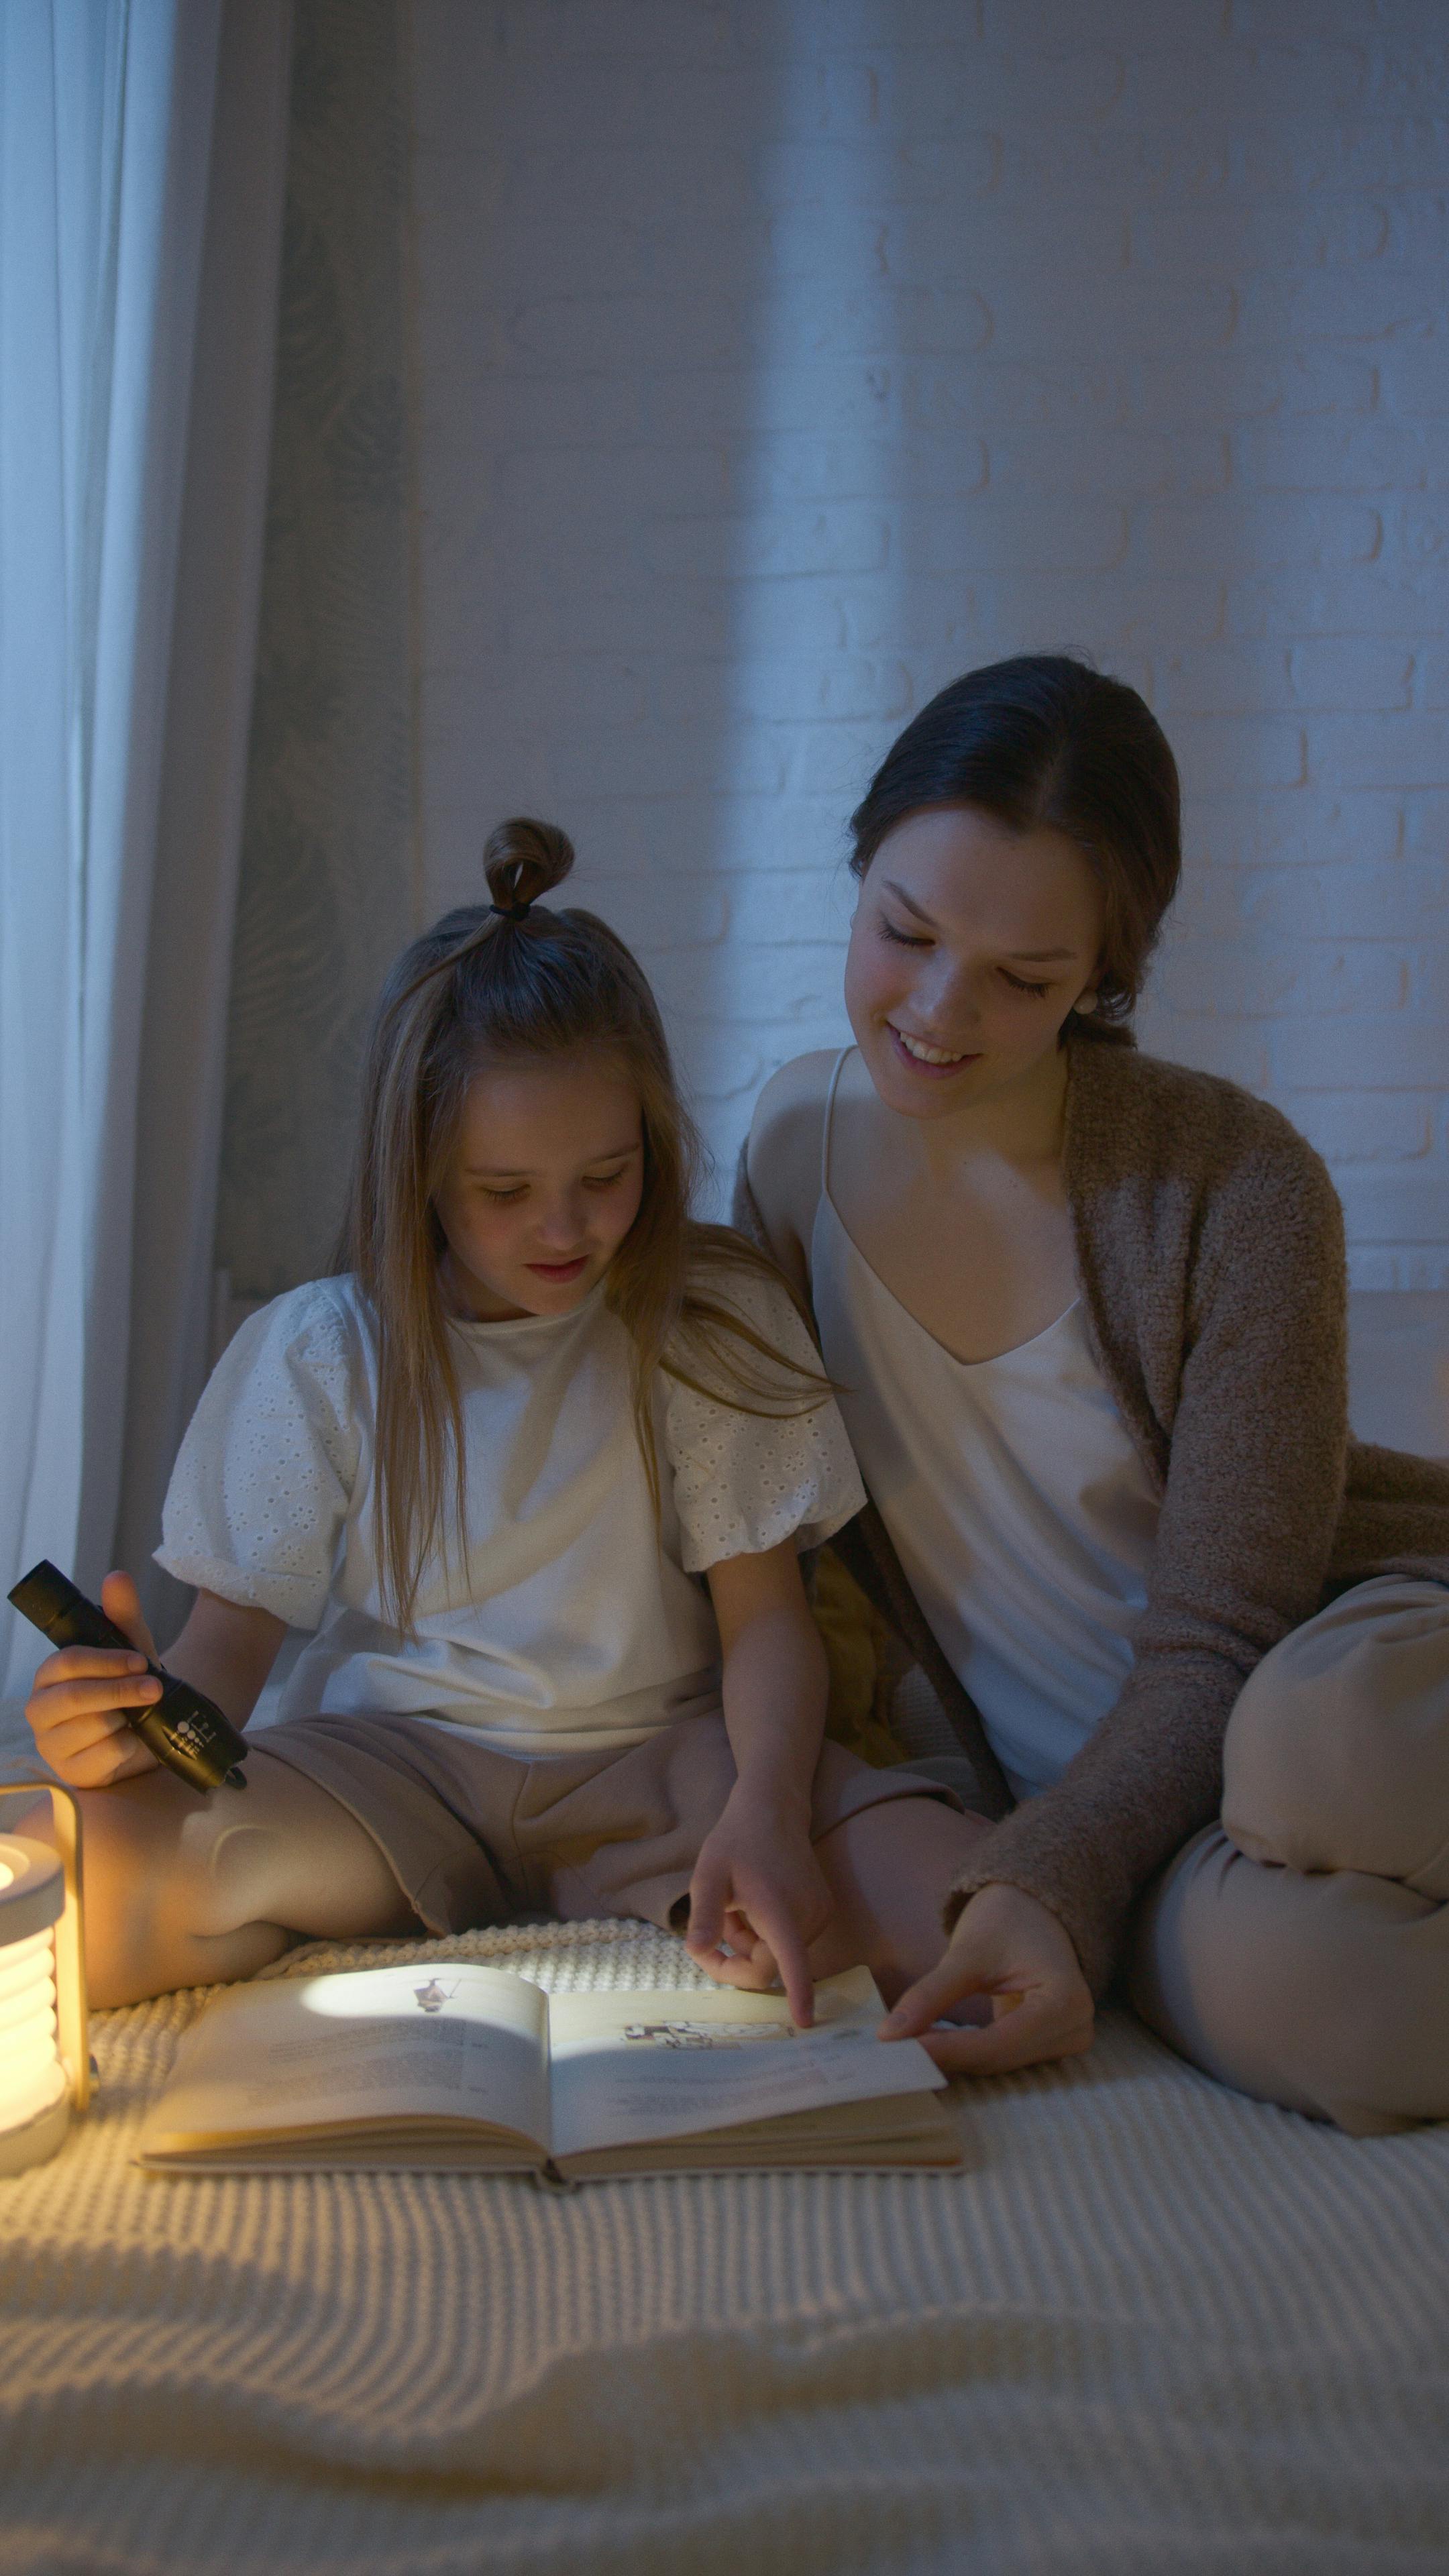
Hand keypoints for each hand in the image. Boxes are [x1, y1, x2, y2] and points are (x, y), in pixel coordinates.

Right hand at [23, 1570, 163, 1788]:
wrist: (146, 1734)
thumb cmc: (128, 1688)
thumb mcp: (130, 1651)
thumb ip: (122, 1616)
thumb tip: (116, 1577)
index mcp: (49, 1675)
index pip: (65, 1662)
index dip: (104, 1660)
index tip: (139, 1659)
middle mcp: (41, 1709)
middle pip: (74, 1697)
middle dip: (119, 1690)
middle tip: (154, 1687)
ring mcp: (52, 1744)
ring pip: (90, 1728)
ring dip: (126, 1718)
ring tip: (143, 1713)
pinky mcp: (71, 1773)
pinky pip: (102, 1757)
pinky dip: (127, 1747)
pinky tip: (134, 1741)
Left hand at [684, 1792, 833, 2025]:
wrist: (772, 1810)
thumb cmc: (737, 1841)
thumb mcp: (708, 1875)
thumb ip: (704, 1916)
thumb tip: (696, 1953)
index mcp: (781, 1910)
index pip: (792, 1962)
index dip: (799, 1994)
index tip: (804, 2023)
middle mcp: (808, 1917)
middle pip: (770, 1966)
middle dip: (737, 1955)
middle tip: (717, 1923)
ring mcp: (820, 1915)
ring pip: (777, 1955)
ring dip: (749, 1942)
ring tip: (736, 1905)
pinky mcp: (822, 1912)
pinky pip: (788, 1943)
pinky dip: (765, 1934)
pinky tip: (754, 1904)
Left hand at [879, 1881, 1094, 2076]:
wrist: (1031, 1907)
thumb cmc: (1007, 1919)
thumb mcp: (968, 1952)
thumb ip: (931, 1994)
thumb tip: (890, 2035)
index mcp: (1066, 2003)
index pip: (1000, 2043)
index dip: (950, 2051)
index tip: (901, 2051)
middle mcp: (1074, 2031)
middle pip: (999, 2059)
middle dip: (947, 2056)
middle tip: (894, 2052)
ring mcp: (1063, 2041)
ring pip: (997, 2064)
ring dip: (953, 2058)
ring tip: (907, 2047)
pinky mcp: (1044, 2044)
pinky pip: (999, 2057)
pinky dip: (965, 2052)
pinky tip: (931, 2044)